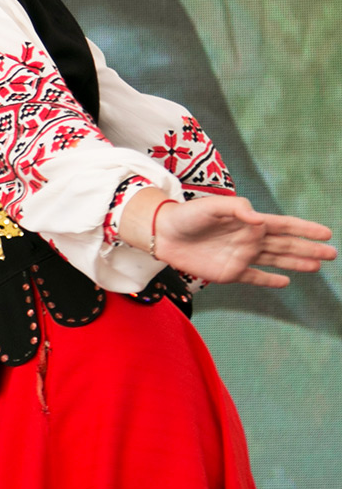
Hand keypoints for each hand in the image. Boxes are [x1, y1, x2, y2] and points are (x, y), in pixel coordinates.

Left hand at [153, 195, 334, 287]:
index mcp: (248, 222)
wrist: (164, 234)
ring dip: (296, 263)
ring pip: (276, 260)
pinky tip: (285, 282)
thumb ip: (236, 209)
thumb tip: (260, 220)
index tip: (326, 233)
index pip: (283, 225)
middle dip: (308, 248)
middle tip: (332, 253)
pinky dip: (269, 280)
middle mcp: (249, 239)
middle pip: (285, 244)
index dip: (305, 229)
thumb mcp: (212, 206)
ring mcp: (241, 256)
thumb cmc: (187, 215)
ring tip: (317, 266)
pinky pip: (255, 278)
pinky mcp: (230, 272)